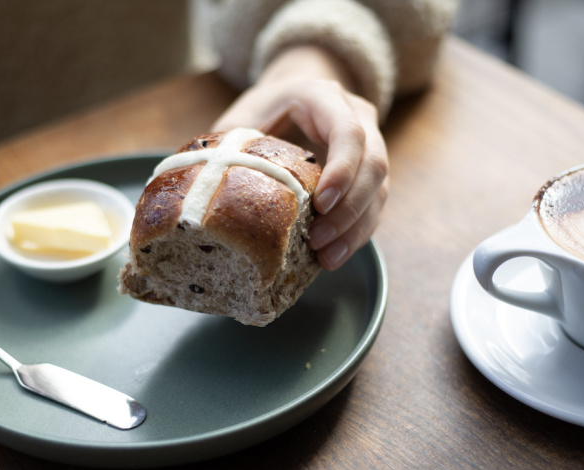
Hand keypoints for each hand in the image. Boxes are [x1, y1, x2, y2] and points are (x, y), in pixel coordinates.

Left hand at [212, 46, 388, 269]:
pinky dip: (356, 233)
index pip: (348, 132)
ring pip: (380, 189)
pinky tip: (333, 256)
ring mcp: (370, 145)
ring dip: (356, 228)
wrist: (294, 96)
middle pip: (375, 164)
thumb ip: (229, 143)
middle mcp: (358, 117)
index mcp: (325, 98)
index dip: (342, 170)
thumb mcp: (243, 115)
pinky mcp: (369, 173)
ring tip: (326, 258)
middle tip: (318, 241)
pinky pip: (375, 205)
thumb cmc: (264, 108)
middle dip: (349, 209)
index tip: (320, 205)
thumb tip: (203, 183)